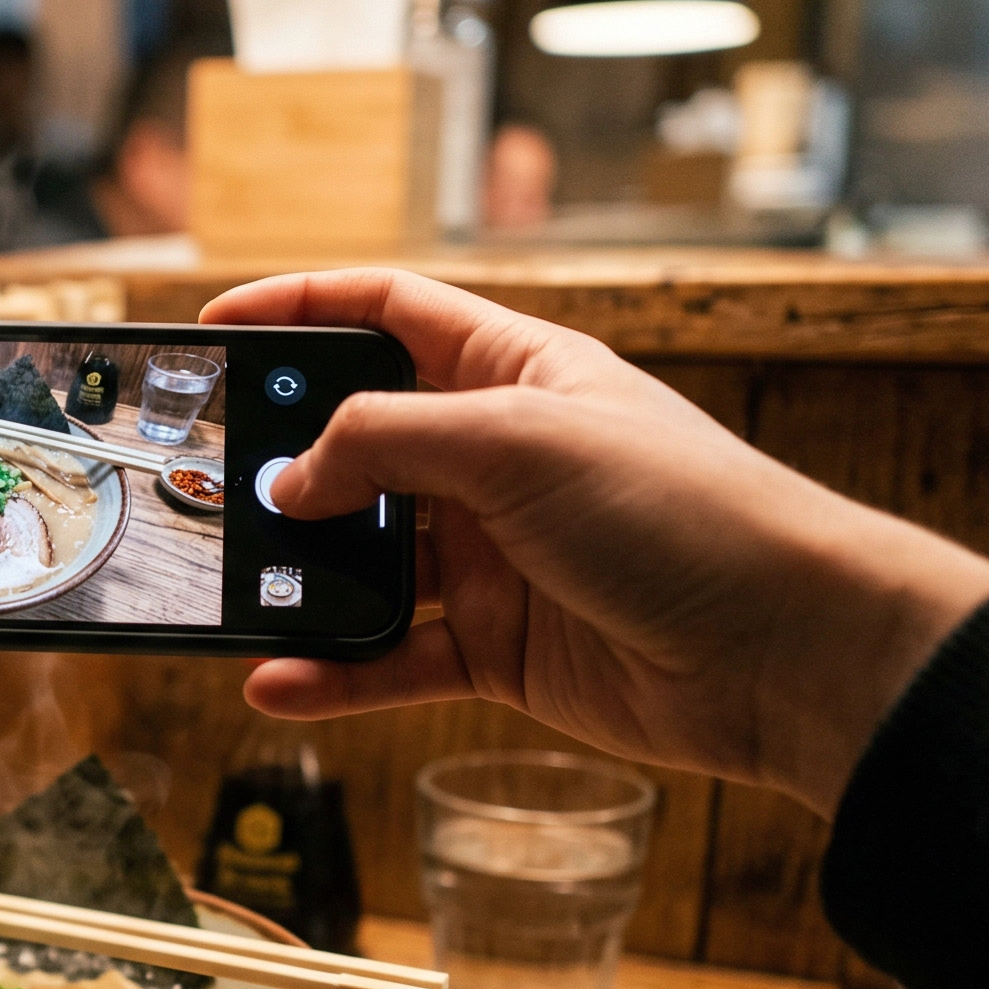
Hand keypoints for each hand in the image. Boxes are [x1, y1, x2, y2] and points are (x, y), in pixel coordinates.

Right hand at [200, 269, 988, 815]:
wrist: (783, 648)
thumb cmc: (679, 511)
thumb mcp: (517, 440)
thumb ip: (387, 444)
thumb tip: (292, 480)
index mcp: (513, 371)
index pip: (386, 313)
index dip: (300, 308)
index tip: (219, 330)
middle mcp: (497, 457)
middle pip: (360, 444)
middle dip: (283, 465)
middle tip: (205, 485)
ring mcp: (495, 556)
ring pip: (365, 562)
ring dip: (300, 580)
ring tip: (234, 593)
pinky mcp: (499, 648)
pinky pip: (393, 658)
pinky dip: (336, 673)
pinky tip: (280, 680)